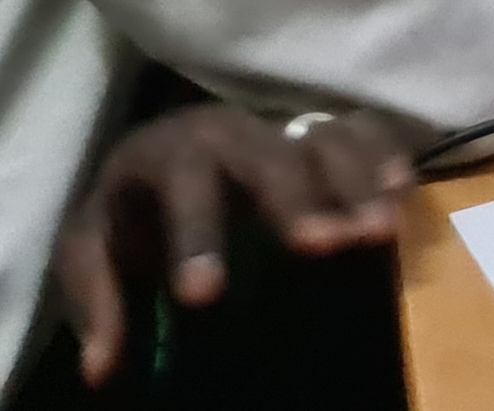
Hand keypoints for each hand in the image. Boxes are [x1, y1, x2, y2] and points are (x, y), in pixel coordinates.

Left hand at [52, 105, 419, 386]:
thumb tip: (100, 369)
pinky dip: (385, 157)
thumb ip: (97, 302)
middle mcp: (231, 128)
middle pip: (268, 153)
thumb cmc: (130, 210)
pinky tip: (402, 194)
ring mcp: (282, 124)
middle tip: (325, 246)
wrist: (163, 158)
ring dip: (356, 183)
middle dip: (298, 199)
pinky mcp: (321, 130)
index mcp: (168, 151)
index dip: (197, 237)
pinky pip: (362, 130)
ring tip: (379, 233)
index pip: (183, 184)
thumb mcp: (91, 251)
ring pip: (324, 137)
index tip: (206, 295)